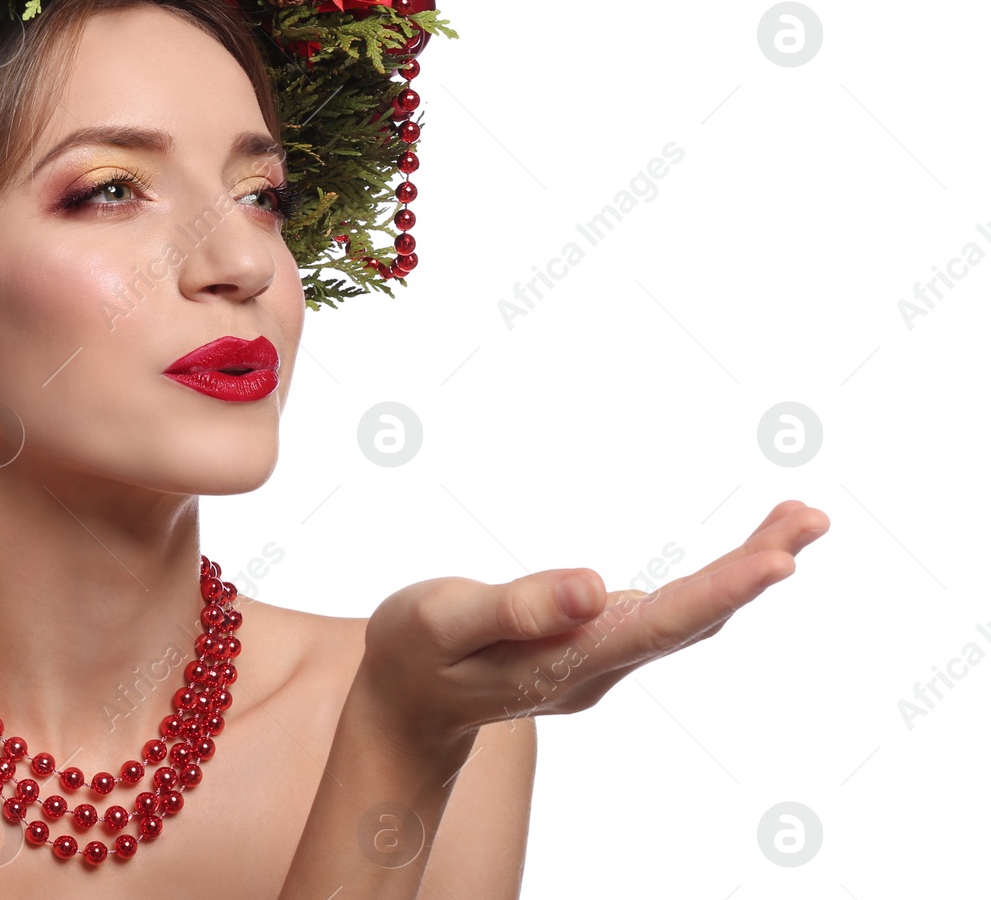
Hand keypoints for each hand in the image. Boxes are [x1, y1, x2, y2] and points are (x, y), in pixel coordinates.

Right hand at [357, 500, 829, 756]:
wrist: (408, 703)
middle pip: (693, 618)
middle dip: (755, 567)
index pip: (657, 625)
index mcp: (566, 663)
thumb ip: (517, 609)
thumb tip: (596, 587)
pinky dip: (717, 577)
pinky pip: (673, 609)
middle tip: (812, 517)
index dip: (721, 591)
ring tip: (801, 518)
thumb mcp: (444, 624)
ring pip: (691, 613)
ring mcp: (605, 658)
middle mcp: (601, 667)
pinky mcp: (601, 642)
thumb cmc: (417, 653)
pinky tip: (746, 554)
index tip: (780, 560)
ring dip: (747, 568)